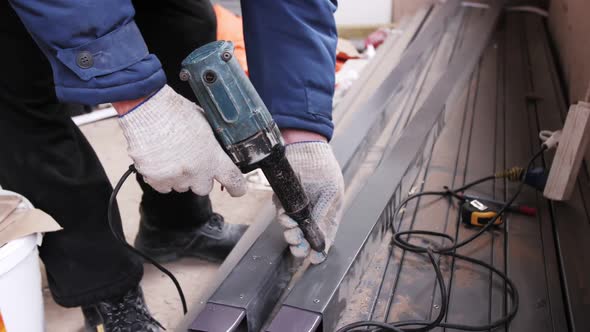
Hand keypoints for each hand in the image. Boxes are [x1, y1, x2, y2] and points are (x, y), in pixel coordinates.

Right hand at [116, 85, 246, 195]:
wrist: (146, 108)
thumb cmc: (175, 111)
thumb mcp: (205, 123)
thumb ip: (212, 143)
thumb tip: (216, 150)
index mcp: (212, 156)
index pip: (233, 180)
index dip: (238, 187)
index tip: (237, 189)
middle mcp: (196, 171)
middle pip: (204, 188)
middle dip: (200, 178)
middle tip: (191, 161)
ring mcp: (175, 177)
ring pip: (182, 187)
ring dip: (180, 177)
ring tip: (172, 155)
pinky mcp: (155, 179)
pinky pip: (162, 187)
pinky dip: (162, 178)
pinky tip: (160, 160)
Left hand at [275, 141, 343, 263]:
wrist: (303, 146)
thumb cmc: (323, 167)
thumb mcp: (330, 193)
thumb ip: (324, 216)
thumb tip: (321, 240)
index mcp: (329, 211)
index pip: (325, 236)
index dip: (319, 250)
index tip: (314, 259)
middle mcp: (313, 212)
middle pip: (305, 236)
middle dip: (300, 244)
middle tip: (297, 247)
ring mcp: (297, 206)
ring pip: (292, 228)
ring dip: (290, 232)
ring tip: (291, 229)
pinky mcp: (283, 198)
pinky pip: (281, 213)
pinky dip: (282, 217)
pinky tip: (285, 216)